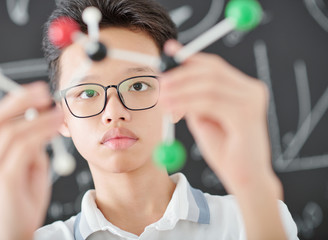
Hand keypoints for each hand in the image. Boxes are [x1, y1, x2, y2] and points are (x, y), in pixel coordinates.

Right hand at [0, 82, 62, 239]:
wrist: (19, 229)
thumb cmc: (25, 196)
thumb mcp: (29, 164)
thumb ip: (31, 143)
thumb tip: (42, 119)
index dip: (15, 99)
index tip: (39, 90)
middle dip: (23, 101)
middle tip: (47, 94)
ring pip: (14, 131)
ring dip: (40, 119)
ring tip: (58, 114)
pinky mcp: (4, 178)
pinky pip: (24, 148)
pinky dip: (41, 134)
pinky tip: (54, 129)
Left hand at [160, 40, 285, 239]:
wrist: (244, 180)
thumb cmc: (225, 150)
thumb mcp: (204, 119)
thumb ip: (193, 99)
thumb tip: (171, 81)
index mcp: (244, 88)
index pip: (215, 65)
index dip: (190, 56)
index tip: (169, 49)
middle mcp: (252, 90)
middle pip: (211, 71)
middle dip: (181, 76)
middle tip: (160, 84)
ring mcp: (251, 102)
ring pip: (208, 85)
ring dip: (181, 91)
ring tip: (162, 99)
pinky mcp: (246, 116)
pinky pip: (210, 102)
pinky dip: (188, 104)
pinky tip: (173, 110)